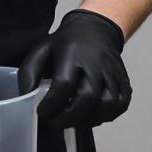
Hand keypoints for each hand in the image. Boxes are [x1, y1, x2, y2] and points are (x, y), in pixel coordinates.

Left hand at [18, 10, 130, 131]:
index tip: (41, 113)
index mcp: (73, 54)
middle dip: (69, 117)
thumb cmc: (66, 43)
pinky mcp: (125, 83)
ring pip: (106, 104)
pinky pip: (120, 105)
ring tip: (73, 121)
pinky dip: (106, 116)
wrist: (97, 29)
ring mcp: (113, 74)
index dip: (52, 104)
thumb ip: (29, 72)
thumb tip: (26, 97)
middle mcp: (97, 64)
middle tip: (55, 123)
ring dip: (88, 119)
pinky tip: (91, 115)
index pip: (64, 84)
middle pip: (88, 97)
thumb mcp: (42, 50)